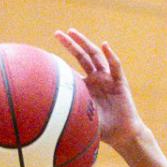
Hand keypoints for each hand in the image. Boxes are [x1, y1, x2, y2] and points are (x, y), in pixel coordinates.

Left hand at [56, 28, 144, 147]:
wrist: (122, 134)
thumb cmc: (102, 129)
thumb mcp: (81, 119)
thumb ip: (68, 115)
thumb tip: (45, 119)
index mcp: (85, 86)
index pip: (70, 69)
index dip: (60, 61)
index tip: (44, 55)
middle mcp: (96, 78)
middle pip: (82, 56)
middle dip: (70, 44)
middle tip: (57, 33)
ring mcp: (108, 78)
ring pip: (95, 55)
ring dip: (85, 43)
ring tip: (73, 32)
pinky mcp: (120, 82)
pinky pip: (115, 66)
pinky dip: (111, 55)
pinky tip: (105, 45)